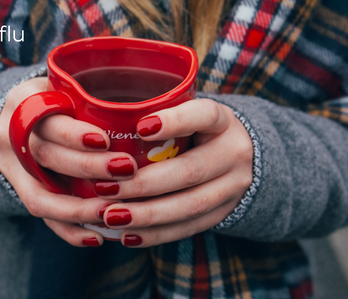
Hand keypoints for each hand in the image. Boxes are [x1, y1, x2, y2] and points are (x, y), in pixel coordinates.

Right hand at [0, 77, 136, 246]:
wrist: (21, 116)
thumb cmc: (58, 97)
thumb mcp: (66, 85)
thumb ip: (91, 94)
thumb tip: (151, 109)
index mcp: (23, 100)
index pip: (45, 118)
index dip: (73, 134)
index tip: (105, 140)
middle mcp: (9, 133)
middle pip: (45, 155)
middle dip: (86, 167)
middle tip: (125, 170)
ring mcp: (9, 166)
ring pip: (39, 195)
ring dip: (78, 208)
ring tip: (114, 212)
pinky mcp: (17, 189)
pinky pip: (41, 216)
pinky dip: (69, 230)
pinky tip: (97, 237)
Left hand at [96, 99, 253, 246]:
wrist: (243, 156)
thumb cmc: (197, 129)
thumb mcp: (189, 112)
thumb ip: (159, 113)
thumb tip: (104, 120)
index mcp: (223, 121)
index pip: (204, 116)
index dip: (175, 122)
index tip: (139, 127)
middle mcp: (234, 153)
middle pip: (190, 171)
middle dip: (144, 184)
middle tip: (105, 188)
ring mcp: (233, 187)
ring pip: (190, 206)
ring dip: (146, 214)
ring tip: (111, 216)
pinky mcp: (224, 213)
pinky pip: (189, 227)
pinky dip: (156, 234)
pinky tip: (127, 235)